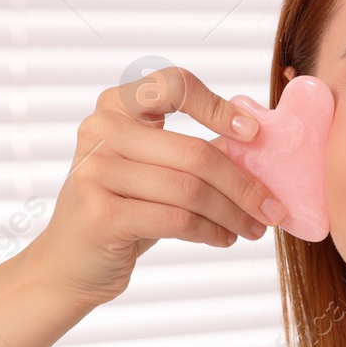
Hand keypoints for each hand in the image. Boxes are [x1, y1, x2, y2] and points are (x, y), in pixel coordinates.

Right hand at [27, 66, 284, 307]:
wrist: (72, 260)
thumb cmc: (128, 208)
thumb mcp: (161, 171)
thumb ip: (203, 151)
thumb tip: (265, 149)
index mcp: (117, 106)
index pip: (173, 85)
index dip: (218, 107)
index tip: (253, 135)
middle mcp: (100, 130)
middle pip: (195, 153)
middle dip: (245, 186)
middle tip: (273, 209)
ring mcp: (95, 171)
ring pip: (190, 190)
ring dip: (233, 214)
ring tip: (253, 229)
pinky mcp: (100, 214)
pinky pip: (176, 219)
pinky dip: (211, 231)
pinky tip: (224, 238)